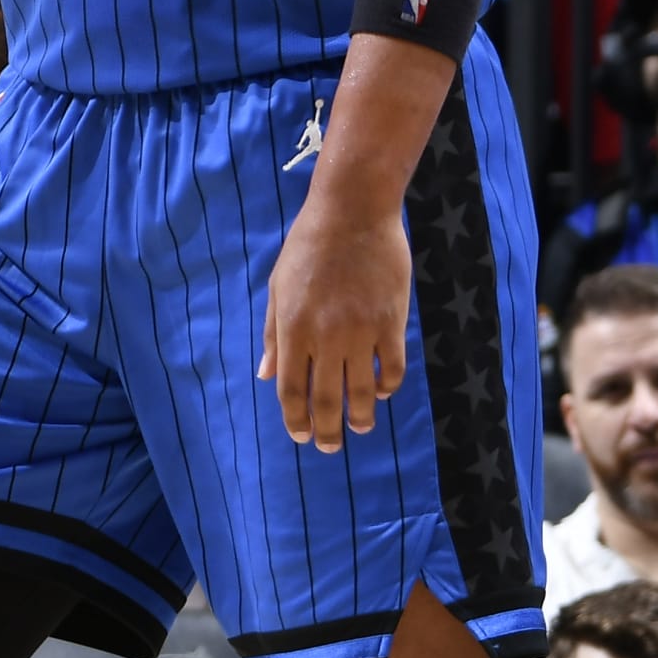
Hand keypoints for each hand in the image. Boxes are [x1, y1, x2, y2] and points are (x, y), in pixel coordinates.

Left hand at [259, 194, 411, 450]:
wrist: (353, 210)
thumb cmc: (309, 245)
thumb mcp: (279, 287)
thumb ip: (274, 335)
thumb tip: (265, 375)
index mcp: (293, 329)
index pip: (291, 390)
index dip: (296, 420)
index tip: (302, 436)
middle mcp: (326, 336)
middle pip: (326, 399)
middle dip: (327, 431)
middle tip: (331, 447)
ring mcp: (361, 329)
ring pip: (362, 391)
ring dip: (360, 417)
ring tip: (360, 427)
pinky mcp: (391, 320)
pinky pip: (392, 366)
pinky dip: (388, 385)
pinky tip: (383, 390)